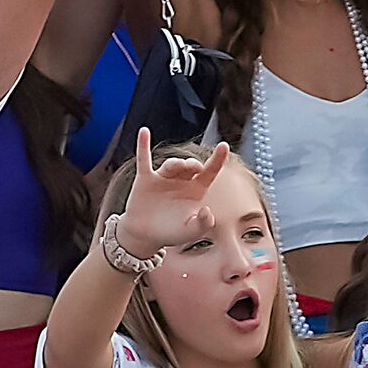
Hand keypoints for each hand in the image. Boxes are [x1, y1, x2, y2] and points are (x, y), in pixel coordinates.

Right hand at [114, 131, 228, 260]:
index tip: (224, 145)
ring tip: (178, 166)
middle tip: (195, 167)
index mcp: (196, 191)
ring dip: (176, 163)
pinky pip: (144, 159)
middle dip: (193, 164)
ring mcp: (163, 178)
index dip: (218, 159)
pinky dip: (143, 145)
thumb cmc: (170, 233)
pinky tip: (143, 132)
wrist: (145, 236)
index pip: (210, 172)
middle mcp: (181, 181)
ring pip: (171, 164)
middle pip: (190, 166)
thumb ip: (203, 224)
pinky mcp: (145, 179)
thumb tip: (207, 210)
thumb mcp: (191, 232)